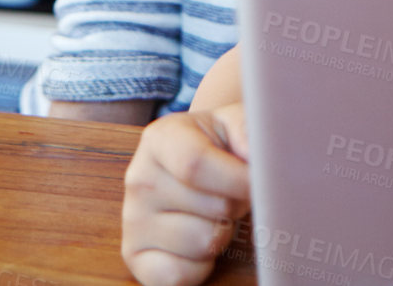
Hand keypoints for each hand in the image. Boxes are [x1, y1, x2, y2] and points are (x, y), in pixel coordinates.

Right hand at [122, 104, 250, 285]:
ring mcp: (133, 221)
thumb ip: (248, 131)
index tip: (260, 182)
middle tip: (232, 192)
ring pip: (203, 243)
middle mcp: (139, 178)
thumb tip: (254, 160)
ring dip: (223, 233)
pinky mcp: (134, 257)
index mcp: (160, 138)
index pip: (196, 164)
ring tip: (213, 213)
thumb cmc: (219, 144)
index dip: (239, 179)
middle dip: (238, 204)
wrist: (193, 163)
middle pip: (213, 207)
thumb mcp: (235, 122)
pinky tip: (199, 239)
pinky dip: (201, 265)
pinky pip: (180, 276)